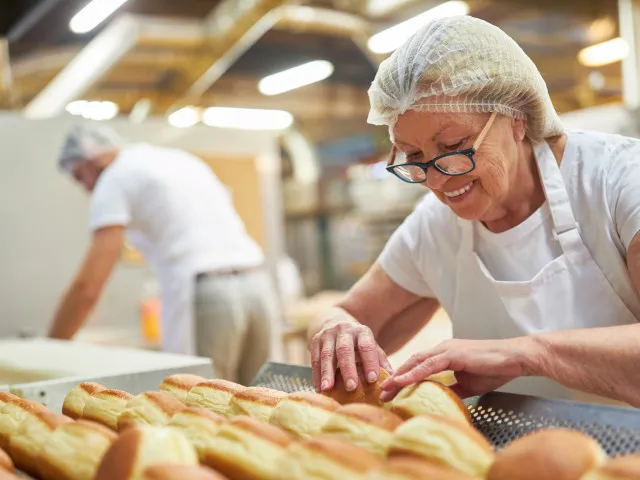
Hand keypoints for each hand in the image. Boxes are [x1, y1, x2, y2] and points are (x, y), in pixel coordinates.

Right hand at [310, 308, 392, 392]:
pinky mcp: (315, 340)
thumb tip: (393, 379)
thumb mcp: (370, 345)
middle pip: (345, 350)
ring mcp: (328, 334)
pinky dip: (316, 375)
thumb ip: (380, 360)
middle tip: (351, 387)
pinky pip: (314, 359)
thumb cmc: (357, 342)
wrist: (334, 322)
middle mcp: (344, 330)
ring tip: (327, 389)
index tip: (373, 379)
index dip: (370, 362)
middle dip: (348, 369)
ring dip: (327, 373)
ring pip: (327, 354)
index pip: (367, 346)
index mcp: (362, 332)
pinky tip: (319, 388)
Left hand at [379, 337, 538, 401]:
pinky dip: (413, 373)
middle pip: (412, 363)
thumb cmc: (495, 368)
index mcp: (444, 354)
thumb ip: (452, 389)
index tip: (390, 391)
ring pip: (416, 362)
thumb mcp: (469, 383)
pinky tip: (401, 381)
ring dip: (399, 376)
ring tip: (385, 389)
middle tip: (380, 392)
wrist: (516, 358)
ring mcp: (447, 349)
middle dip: (395, 377)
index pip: (418, 366)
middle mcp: (442, 349)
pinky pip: (429, 364)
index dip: (402, 377)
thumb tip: (440, 400)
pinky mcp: (454, 354)